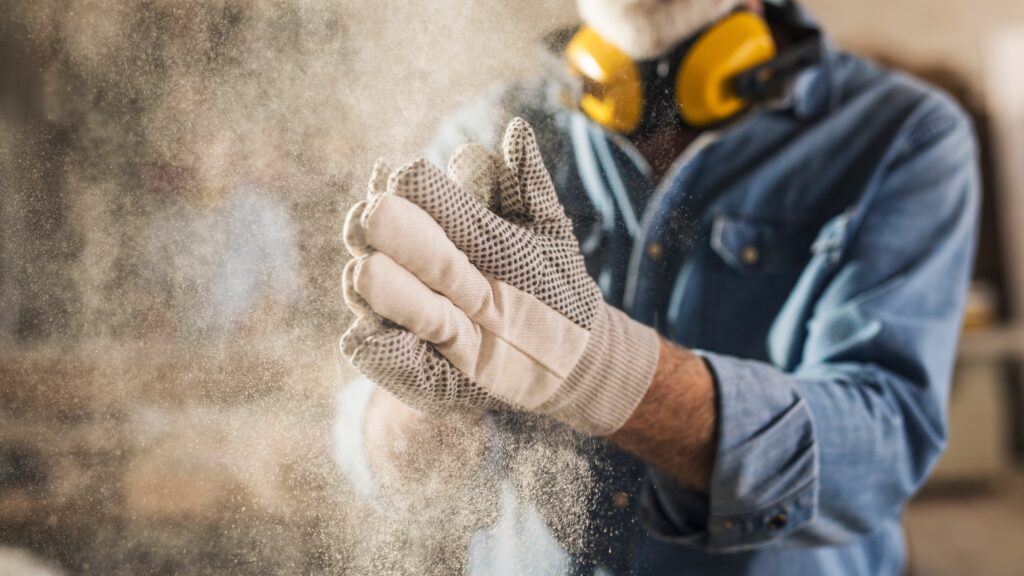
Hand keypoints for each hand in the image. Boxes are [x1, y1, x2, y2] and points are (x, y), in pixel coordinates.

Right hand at [341, 118, 660, 434]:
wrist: (565, 354)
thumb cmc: (554, 284)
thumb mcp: (547, 232)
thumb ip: (527, 185)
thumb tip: (516, 130)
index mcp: (440, 218)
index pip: (405, 187)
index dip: (401, 184)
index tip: (404, 178)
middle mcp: (410, 257)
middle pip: (372, 231)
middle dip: (374, 226)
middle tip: (375, 219)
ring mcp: (398, 306)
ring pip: (363, 284)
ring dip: (367, 281)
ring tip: (368, 275)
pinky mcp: (397, 355)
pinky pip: (371, 349)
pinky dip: (372, 344)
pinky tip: (372, 337)